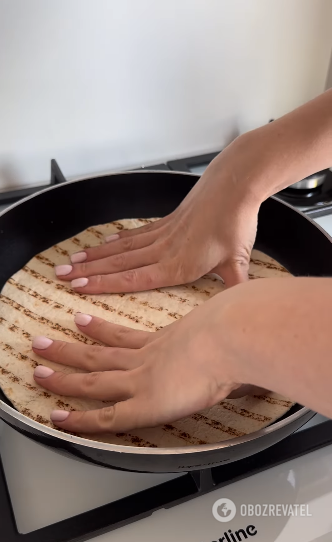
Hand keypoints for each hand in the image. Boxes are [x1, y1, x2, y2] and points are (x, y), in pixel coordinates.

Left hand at [32, 292, 250, 432]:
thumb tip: (245, 360)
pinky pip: (106, 417)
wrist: (231, 336)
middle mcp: (146, 359)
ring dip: (63, 375)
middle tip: (42, 343)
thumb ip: (227, 346)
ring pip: (93, 379)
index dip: (100, 330)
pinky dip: (81, 420)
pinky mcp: (144, 405)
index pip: (123, 337)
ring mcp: (142, 381)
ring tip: (38, 368)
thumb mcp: (227, 330)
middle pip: (98, 355)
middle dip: (68, 350)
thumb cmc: (235, 331)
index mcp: (164, 341)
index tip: (81, 320)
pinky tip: (60, 419)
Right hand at [55, 136, 260, 293]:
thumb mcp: (237, 261)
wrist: (234, 185)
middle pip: (119, 263)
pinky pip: (135, 234)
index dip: (104, 284)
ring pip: (122, 248)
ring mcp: (162, 235)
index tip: (79, 287)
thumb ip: (234, 288)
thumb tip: (241, 312)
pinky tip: (104, 243)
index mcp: (177, 266)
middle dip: (88, 271)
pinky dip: (117, 240)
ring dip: (96, 255)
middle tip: (61, 275)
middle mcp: (163, 251)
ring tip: (72, 260)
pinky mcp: (166, 221)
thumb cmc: (235, 224)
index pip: (133, 279)